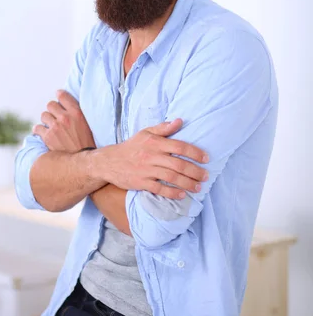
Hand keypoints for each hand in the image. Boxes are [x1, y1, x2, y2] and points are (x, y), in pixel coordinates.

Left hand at [32, 90, 95, 152]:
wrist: (82, 161)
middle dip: (53, 110)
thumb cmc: (86, 142)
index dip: (59, 95)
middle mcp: (65, 118)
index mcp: (76, 112)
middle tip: (56, 118)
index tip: (59, 99)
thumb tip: (65, 101)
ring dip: (46, 120)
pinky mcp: (48, 137)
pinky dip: (39, 131)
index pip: (62, 95)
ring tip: (52, 127)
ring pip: (43, 115)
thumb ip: (76, 112)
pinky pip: (37, 128)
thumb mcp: (86, 123)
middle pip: (50, 104)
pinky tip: (44, 134)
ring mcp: (55, 127)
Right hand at [94, 119, 208, 198]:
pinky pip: (160, 189)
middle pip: (178, 164)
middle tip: (206, 176)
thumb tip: (180, 121)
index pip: (179, 146)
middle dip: (195, 171)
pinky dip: (172, 192)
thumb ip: (163, 128)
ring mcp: (146, 170)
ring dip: (187, 183)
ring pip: (171, 177)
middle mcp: (151, 156)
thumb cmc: (131, 147)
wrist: (109, 162)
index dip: (195, 152)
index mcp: (155, 142)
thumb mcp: (145, 133)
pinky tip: (182, 194)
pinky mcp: (141, 183)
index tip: (206, 159)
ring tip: (198, 187)